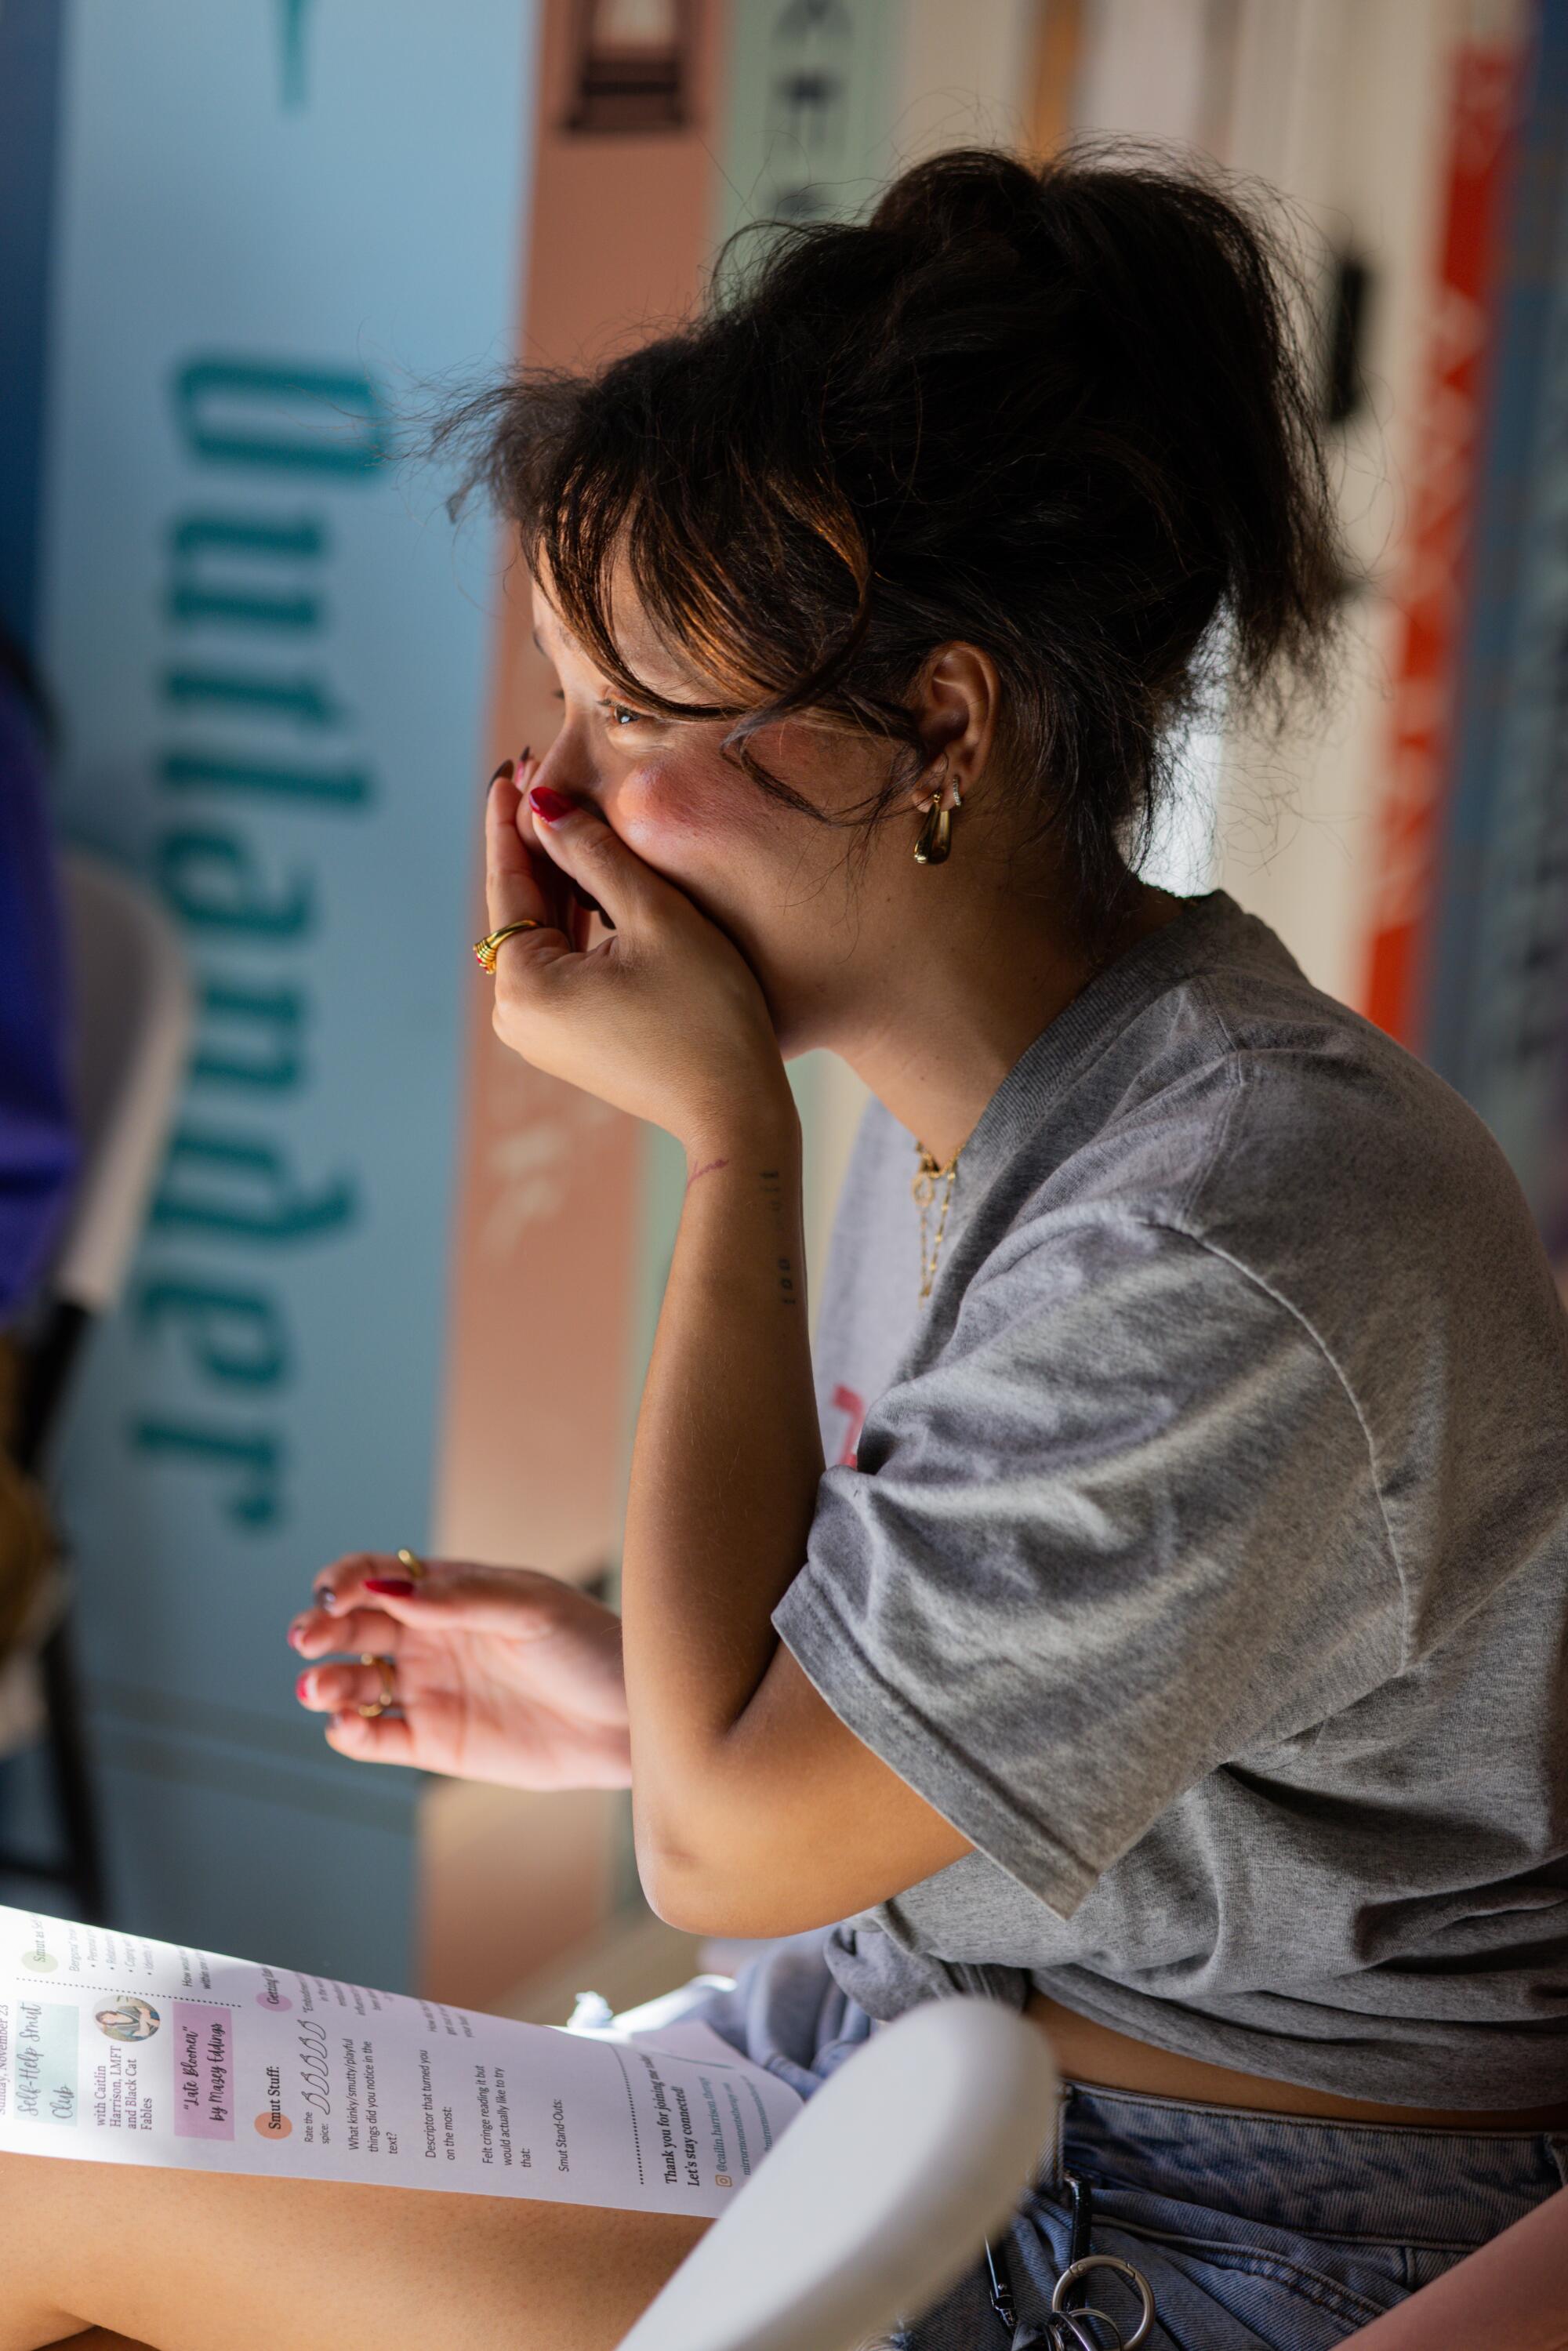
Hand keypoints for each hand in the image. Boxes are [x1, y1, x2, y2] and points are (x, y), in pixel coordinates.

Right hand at [288, 1553, 631, 1789]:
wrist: (628, 1718)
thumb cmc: (590, 1647)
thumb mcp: (532, 1608)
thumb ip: (462, 1598)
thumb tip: (387, 1587)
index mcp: (448, 1591)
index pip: (376, 1574)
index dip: (344, 1579)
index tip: (331, 1593)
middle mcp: (428, 1637)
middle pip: (354, 1628)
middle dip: (321, 1628)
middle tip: (307, 1638)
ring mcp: (428, 1689)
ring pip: (354, 1683)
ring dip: (326, 1683)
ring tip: (318, 1688)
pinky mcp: (434, 1742)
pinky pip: (376, 1738)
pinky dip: (350, 1732)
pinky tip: (346, 1725)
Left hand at [482, 753, 791, 1154]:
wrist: (737, 1111)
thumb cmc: (707, 1015)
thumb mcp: (656, 918)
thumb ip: (595, 855)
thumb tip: (545, 805)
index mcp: (523, 986)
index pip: (509, 882)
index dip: (511, 820)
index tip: (510, 767)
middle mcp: (516, 1015)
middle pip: (521, 909)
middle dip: (536, 845)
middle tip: (540, 774)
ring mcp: (541, 1032)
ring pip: (544, 935)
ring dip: (559, 881)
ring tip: (567, 816)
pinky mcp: (569, 1040)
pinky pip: (562, 964)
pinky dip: (575, 921)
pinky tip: (589, 880)